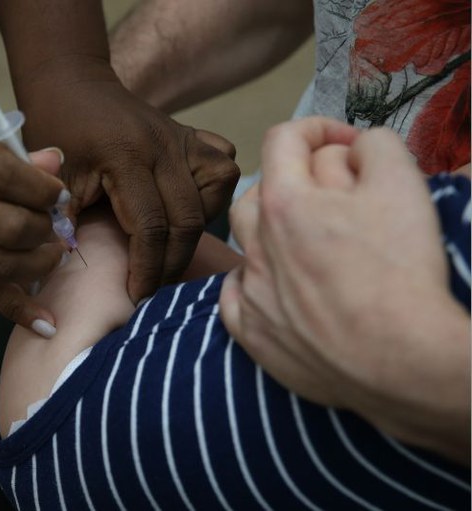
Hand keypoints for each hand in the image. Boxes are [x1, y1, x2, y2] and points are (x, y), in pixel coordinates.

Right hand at [0, 107, 69, 334]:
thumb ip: (7, 150)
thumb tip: (55, 164)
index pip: (7, 177)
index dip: (44, 189)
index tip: (59, 194)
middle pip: (9, 227)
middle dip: (47, 229)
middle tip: (58, 224)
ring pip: (0, 264)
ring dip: (40, 264)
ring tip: (52, 253)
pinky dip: (18, 311)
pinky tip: (46, 324)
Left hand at [18, 64, 238, 301]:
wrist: (71, 83)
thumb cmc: (56, 130)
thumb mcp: (53, 178)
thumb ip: (62, 222)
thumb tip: (70, 271)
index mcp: (126, 156)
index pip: (151, 227)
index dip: (146, 269)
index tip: (136, 297)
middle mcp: (164, 145)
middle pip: (188, 219)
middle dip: (172, 263)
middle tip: (154, 288)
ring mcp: (183, 137)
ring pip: (217, 190)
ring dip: (199, 228)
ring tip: (170, 248)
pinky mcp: (193, 134)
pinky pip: (223, 164)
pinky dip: (214, 192)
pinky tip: (190, 206)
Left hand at [219, 117, 469, 460]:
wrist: (398, 359)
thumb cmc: (400, 268)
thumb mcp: (402, 184)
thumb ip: (374, 146)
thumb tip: (354, 146)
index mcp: (285, 201)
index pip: (283, 139)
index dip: (318, 128)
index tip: (350, 143)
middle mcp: (257, 244)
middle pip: (257, 191)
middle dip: (293, 180)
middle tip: (335, 194)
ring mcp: (251, 291)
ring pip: (244, 243)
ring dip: (269, 229)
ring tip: (305, 238)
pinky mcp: (253, 334)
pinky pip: (234, 296)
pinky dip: (253, 283)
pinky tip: (276, 286)